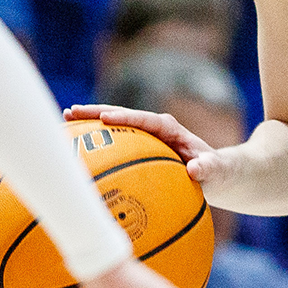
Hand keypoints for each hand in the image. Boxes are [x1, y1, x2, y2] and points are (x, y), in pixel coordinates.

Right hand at [66, 104, 233, 187]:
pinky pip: (116, 145)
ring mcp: (146, 138)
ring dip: (90, 124)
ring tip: (64, 122)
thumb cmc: (222, 172)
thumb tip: (195, 169)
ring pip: (114, 127)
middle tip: (70, 112)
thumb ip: (210, 168)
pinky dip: (97, 144)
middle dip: (96, 113)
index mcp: (171, 129)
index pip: (145, 119)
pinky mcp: (141, 149)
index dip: (125, 118)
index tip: (105, 119)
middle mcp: (156, 129)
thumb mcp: (220, 171)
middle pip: (122, 116)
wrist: (222, 174)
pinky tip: (75, 150)